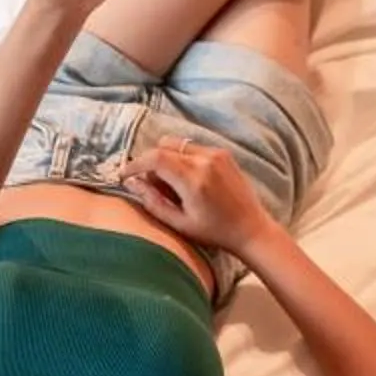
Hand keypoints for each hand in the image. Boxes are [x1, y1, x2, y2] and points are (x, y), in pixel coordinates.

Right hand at [114, 136, 277, 255]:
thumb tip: (132, 183)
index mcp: (193, 179)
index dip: (135, 164)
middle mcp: (205, 160)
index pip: (155, 158)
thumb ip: (153, 201)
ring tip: (171, 183)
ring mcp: (216, 154)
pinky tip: (188, 180)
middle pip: (164, 145)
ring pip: (178, 143)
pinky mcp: (223, 154)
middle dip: (151, 160)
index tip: (125, 175)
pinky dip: (183, 158)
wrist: (250, 228)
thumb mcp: (179, 223)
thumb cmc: (214, 232)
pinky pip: (193, 148)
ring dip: (167, 158)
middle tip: (150, 182)